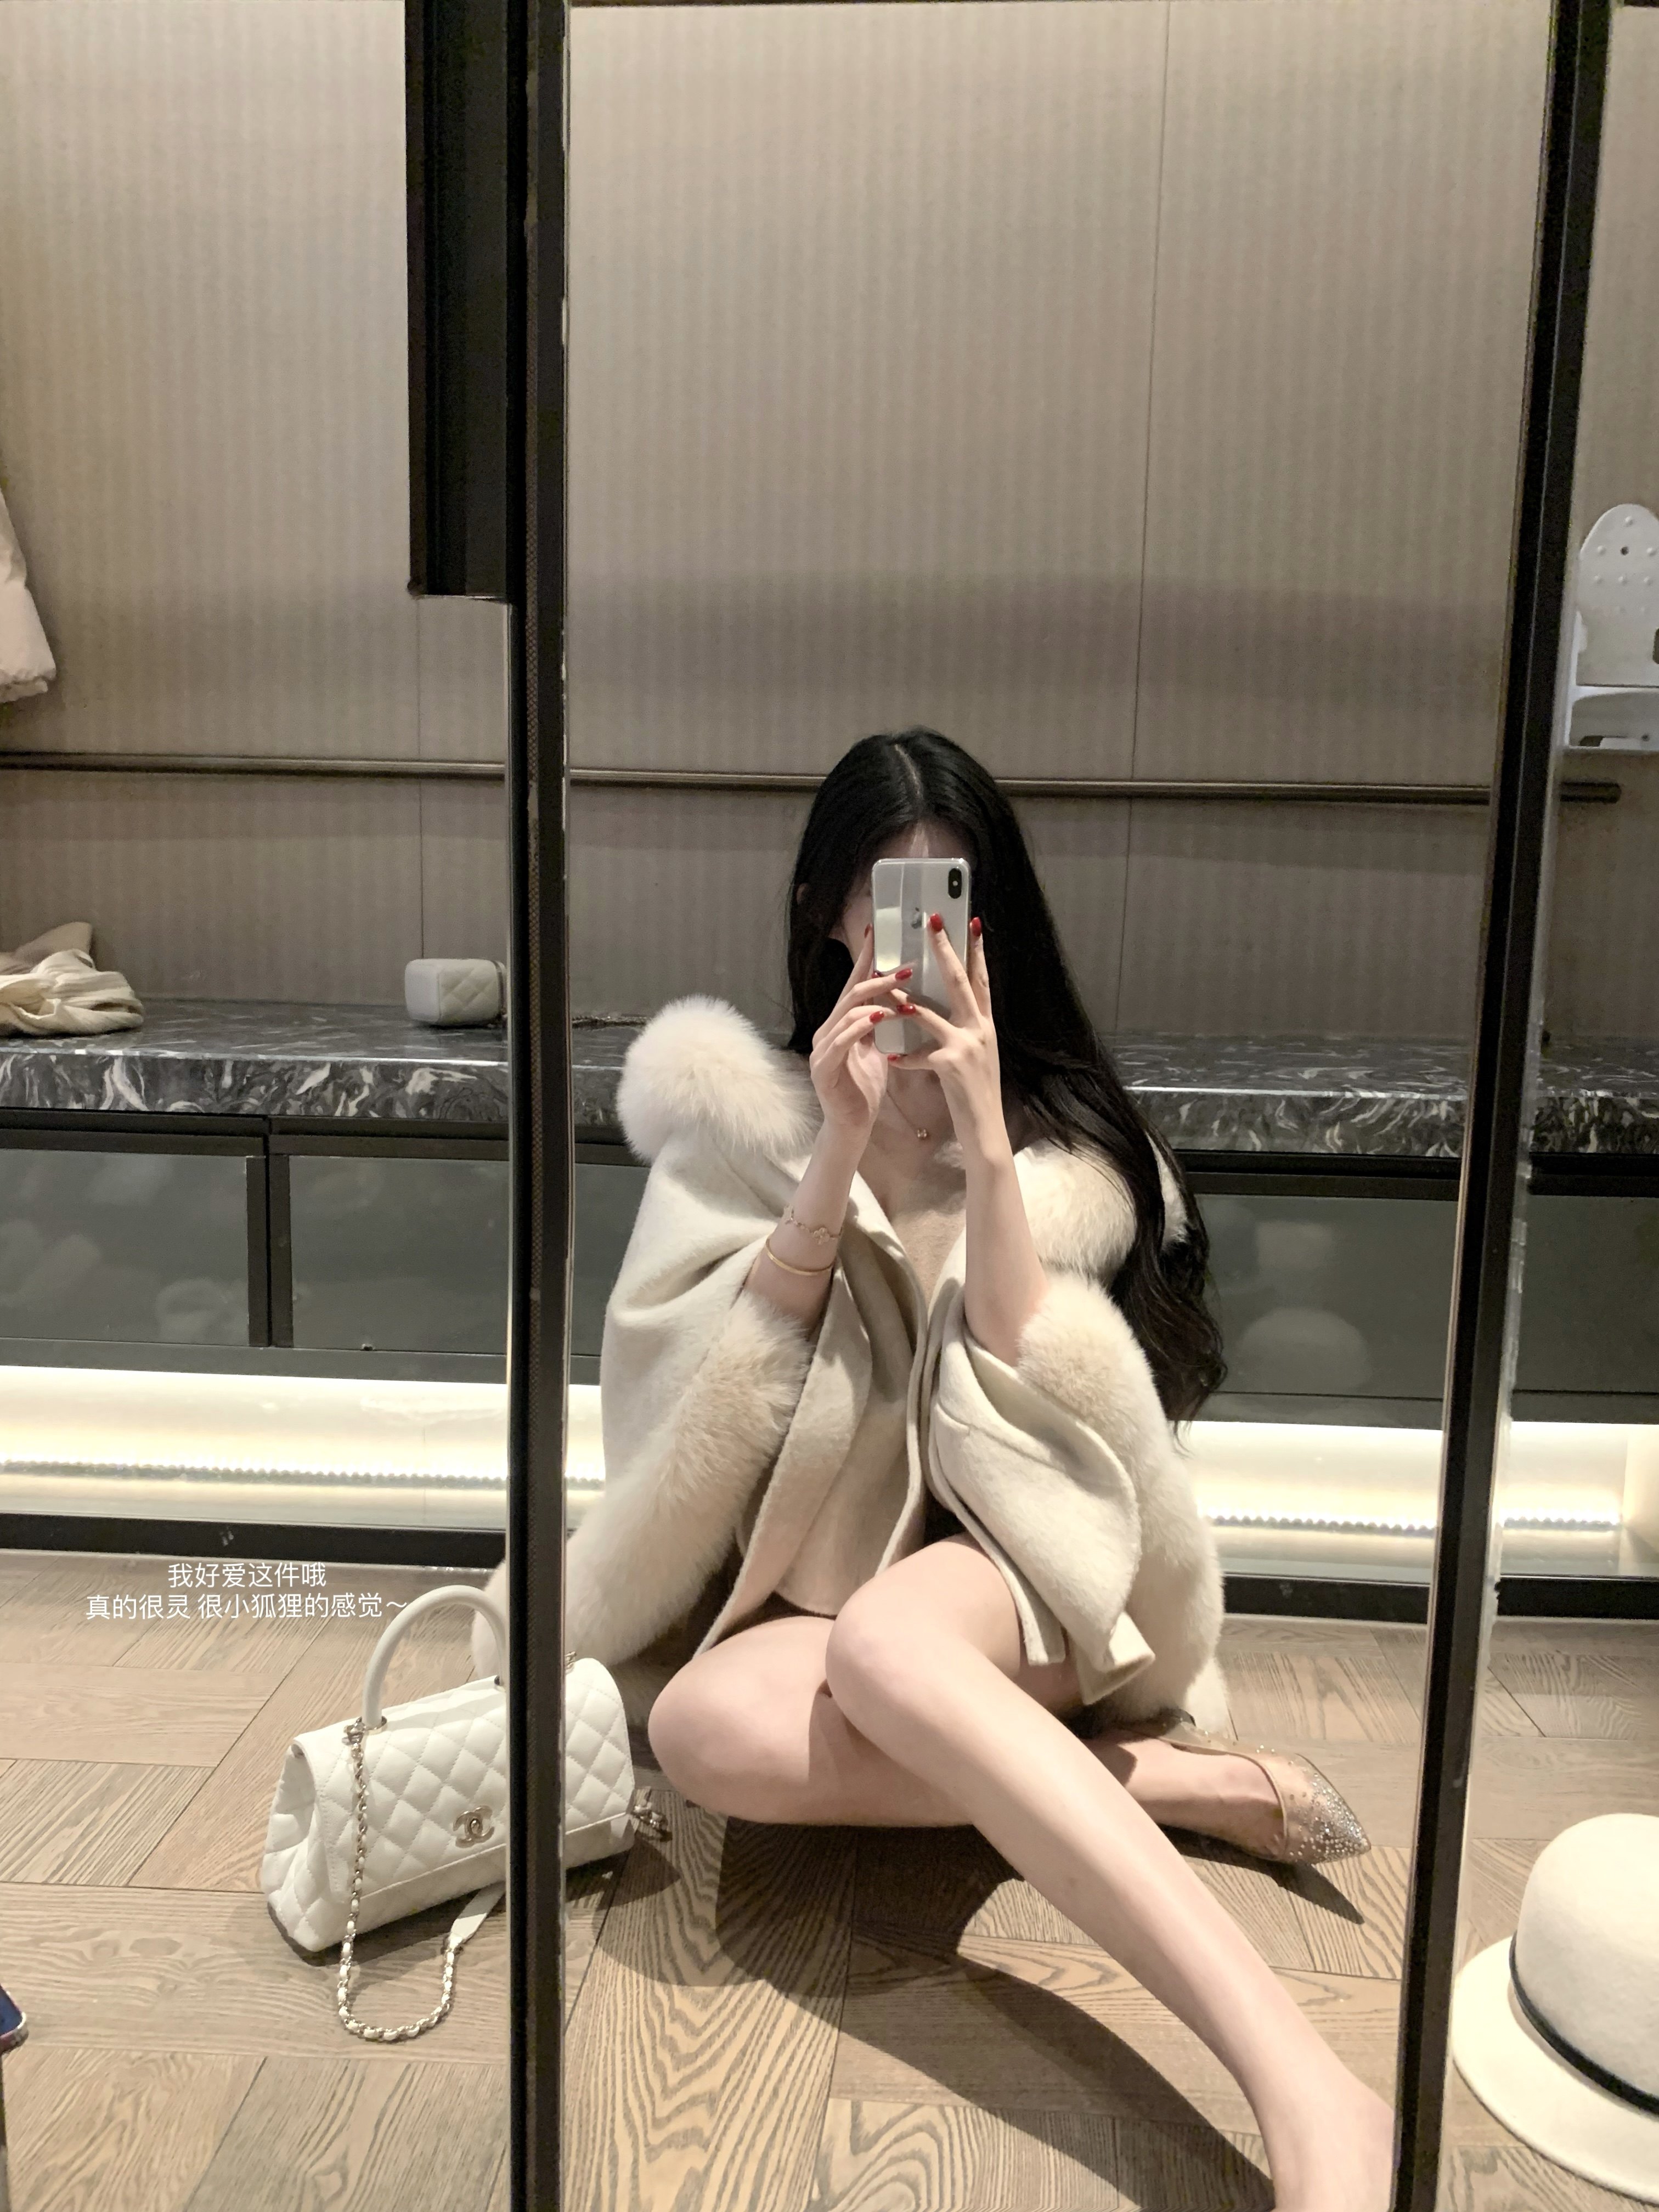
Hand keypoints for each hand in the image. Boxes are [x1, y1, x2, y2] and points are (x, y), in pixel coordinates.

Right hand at [809, 925, 913, 1147]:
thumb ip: (880, 1025)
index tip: (878, 932)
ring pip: (847, 1012)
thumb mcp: (876, 1050)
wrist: (851, 1126)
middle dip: (879, 976)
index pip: (854, 984)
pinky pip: (843, 1039)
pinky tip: (880, 1017)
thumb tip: (898, 998)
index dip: (865, 958)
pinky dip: (862, 1026)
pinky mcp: (824, 1066)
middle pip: (851, 993)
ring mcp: (823, 1047)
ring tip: (903, 992)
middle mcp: (828, 1030)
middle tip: (908, 966)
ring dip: (876, 999)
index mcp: (841, 1024)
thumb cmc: (864, 1089)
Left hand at [884, 917, 1007, 1163]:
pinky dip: (904, 1057)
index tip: (971, 923)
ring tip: (886, 986)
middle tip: (933, 921)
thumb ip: (965, 1030)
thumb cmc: (976, 1094)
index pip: (981, 980)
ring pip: (930, 1013)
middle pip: (959, 981)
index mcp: (986, 1025)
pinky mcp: (951, 1066)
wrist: (987, 1129)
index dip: (977, 951)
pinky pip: (919, 1055)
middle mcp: (980, 1029)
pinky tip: (891, 1059)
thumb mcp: (977, 1055)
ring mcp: (967, 1046)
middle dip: (945, 950)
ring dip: (905, 1000)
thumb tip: (951, 1010)